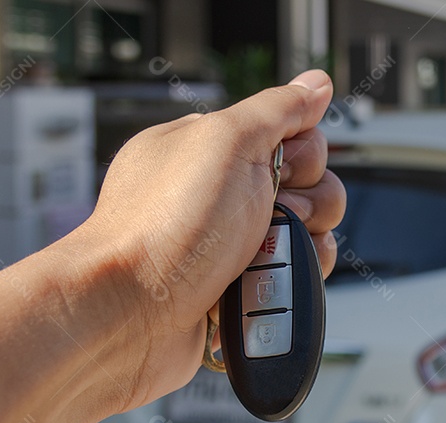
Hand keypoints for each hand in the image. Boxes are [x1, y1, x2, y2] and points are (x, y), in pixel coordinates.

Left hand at [69, 70, 344, 412]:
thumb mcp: (227, 142)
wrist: (130, 314)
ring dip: (303, 248)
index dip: (302, 153)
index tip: (281, 169)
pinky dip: (292, 287)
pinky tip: (269, 288)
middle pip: (307, 188)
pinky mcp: (238, 291)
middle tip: (274, 215)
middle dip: (308, 204)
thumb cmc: (166, 227)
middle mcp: (220, 196)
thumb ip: (277, 109)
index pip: (289, 134)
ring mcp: (230, 247)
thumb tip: (316, 84)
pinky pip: (291, 283)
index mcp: (211, 150)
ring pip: (306, 238)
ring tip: (265, 259)